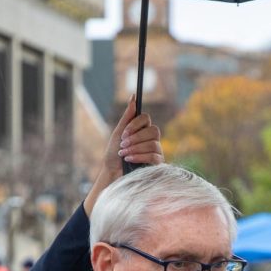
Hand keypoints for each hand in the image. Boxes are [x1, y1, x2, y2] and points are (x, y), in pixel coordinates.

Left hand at [84, 95, 163, 213]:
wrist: (112, 174)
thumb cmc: (113, 155)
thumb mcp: (118, 134)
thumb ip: (127, 117)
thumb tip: (133, 97)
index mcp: (142, 130)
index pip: (146, 119)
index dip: (136, 124)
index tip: (124, 133)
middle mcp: (151, 139)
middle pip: (153, 130)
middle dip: (136, 138)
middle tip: (123, 144)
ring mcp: (156, 151)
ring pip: (153, 143)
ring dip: (135, 148)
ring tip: (123, 154)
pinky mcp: (158, 164)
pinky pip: (154, 156)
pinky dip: (139, 156)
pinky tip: (129, 160)